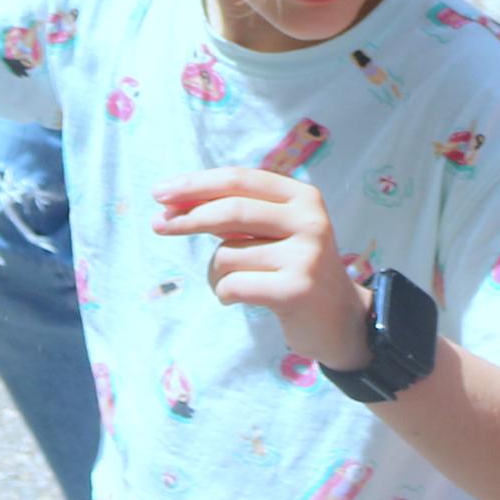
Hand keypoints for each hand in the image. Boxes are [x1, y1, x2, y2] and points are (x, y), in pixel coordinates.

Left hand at [151, 166, 369, 369]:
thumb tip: (174, 205)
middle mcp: (309, 220)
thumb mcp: (276, 231)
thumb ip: (237, 214)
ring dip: (215, 273)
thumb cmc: (295, 270)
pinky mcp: (295, 289)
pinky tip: (237, 298)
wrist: (341, 320)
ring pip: (227, 254)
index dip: (197, 184)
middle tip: (158, 225)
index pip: (240, 179)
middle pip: (231, 210)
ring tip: (234, 283)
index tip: (161, 192)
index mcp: (303, 196)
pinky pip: (232, 285)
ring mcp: (305, 255)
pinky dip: (223, 294)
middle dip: (188, 217)